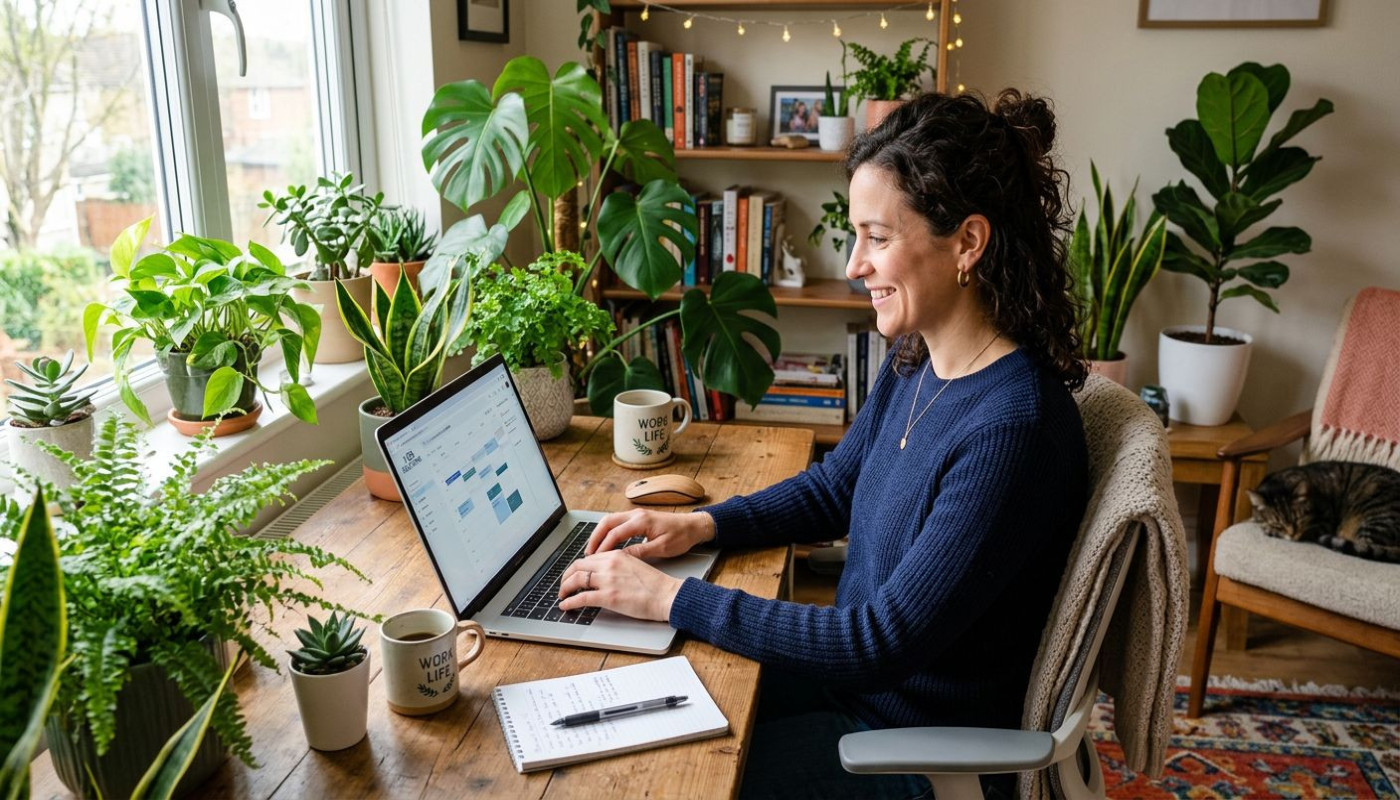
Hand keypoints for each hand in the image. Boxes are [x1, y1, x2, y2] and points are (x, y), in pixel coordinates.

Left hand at [558, 549, 682, 621]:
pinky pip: (581, 598)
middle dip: (566, 577)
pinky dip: (570, 602)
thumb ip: (617, 566)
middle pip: (577, 566)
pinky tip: (565, 605)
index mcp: (616, 555)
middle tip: (563, 585)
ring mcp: (608, 580)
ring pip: (576, 580)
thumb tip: (603, 573)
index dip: (577, 568)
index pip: (588, 558)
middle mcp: (609, 564)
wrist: (667, 595)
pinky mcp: (608, 597)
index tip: (573, 575)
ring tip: (562, 596)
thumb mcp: (634, 565)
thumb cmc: (655, 584)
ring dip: (564, 588)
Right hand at [585, 509, 715, 558]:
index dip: (603, 546)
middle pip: (607, 522)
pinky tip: (606, 543)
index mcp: (642, 521)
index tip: (595, 558)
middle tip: (587, 553)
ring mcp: (637, 514)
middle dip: (595, 537)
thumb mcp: (662, 548)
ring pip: (610, 520)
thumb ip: (640, 552)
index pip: (615, 533)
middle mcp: (637, 514)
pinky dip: (608, 532)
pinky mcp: (638, 517)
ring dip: (600, 534)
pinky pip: (617, 522)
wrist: (694, 526)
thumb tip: (621, 558)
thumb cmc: (682, 537)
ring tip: (593, 549)